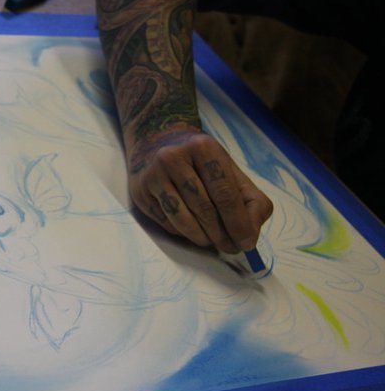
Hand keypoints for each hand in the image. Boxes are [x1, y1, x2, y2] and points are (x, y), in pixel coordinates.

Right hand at [128, 127, 272, 253]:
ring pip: (182, 220)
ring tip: (211, 240)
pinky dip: (182, 232)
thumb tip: (248, 238)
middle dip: (221, 235)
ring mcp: (153, 175)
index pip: (224, 193)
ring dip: (201, 238)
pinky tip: (190, 227)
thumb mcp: (230, 171)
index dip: (238, 222)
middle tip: (230, 247)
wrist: (157, 143)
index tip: (246, 243)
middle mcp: (174, 157)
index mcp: (203, 148)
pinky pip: (166, 223)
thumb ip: (250, 202)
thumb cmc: (201, 163)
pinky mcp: (140, 191)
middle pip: (203, 209)